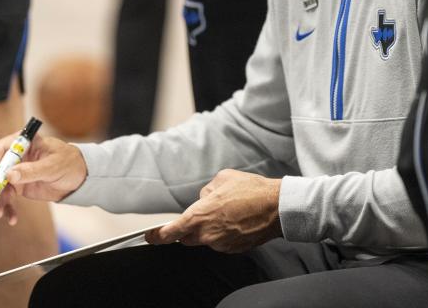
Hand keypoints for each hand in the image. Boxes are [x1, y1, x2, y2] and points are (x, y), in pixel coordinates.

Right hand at [0, 134, 87, 224]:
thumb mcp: (53, 166)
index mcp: (23, 142)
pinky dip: (7, 208)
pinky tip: (11, 218)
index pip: (0, 149)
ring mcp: (15, 172)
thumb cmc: (68, 162)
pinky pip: (8, 198)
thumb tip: (9, 175)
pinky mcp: (18, 186)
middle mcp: (15, 156)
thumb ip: (32, 170)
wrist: (78, 177)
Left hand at [146, 169, 281, 252]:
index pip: (170, 233)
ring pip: (207, 239)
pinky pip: (222, 242)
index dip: (157, 236)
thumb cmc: (250, 191)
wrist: (277, 207)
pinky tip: (239, 219)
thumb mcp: (222, 179)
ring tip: (230, 212)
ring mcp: (221, 244)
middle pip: (187, 237)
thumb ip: (206, 192)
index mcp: (198, 217)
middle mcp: (207, 235)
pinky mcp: (234, 249)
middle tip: (206, 213)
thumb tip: (205, 199)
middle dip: (190, 227)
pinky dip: (226, 233)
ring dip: (211, 228)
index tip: (150, 237)